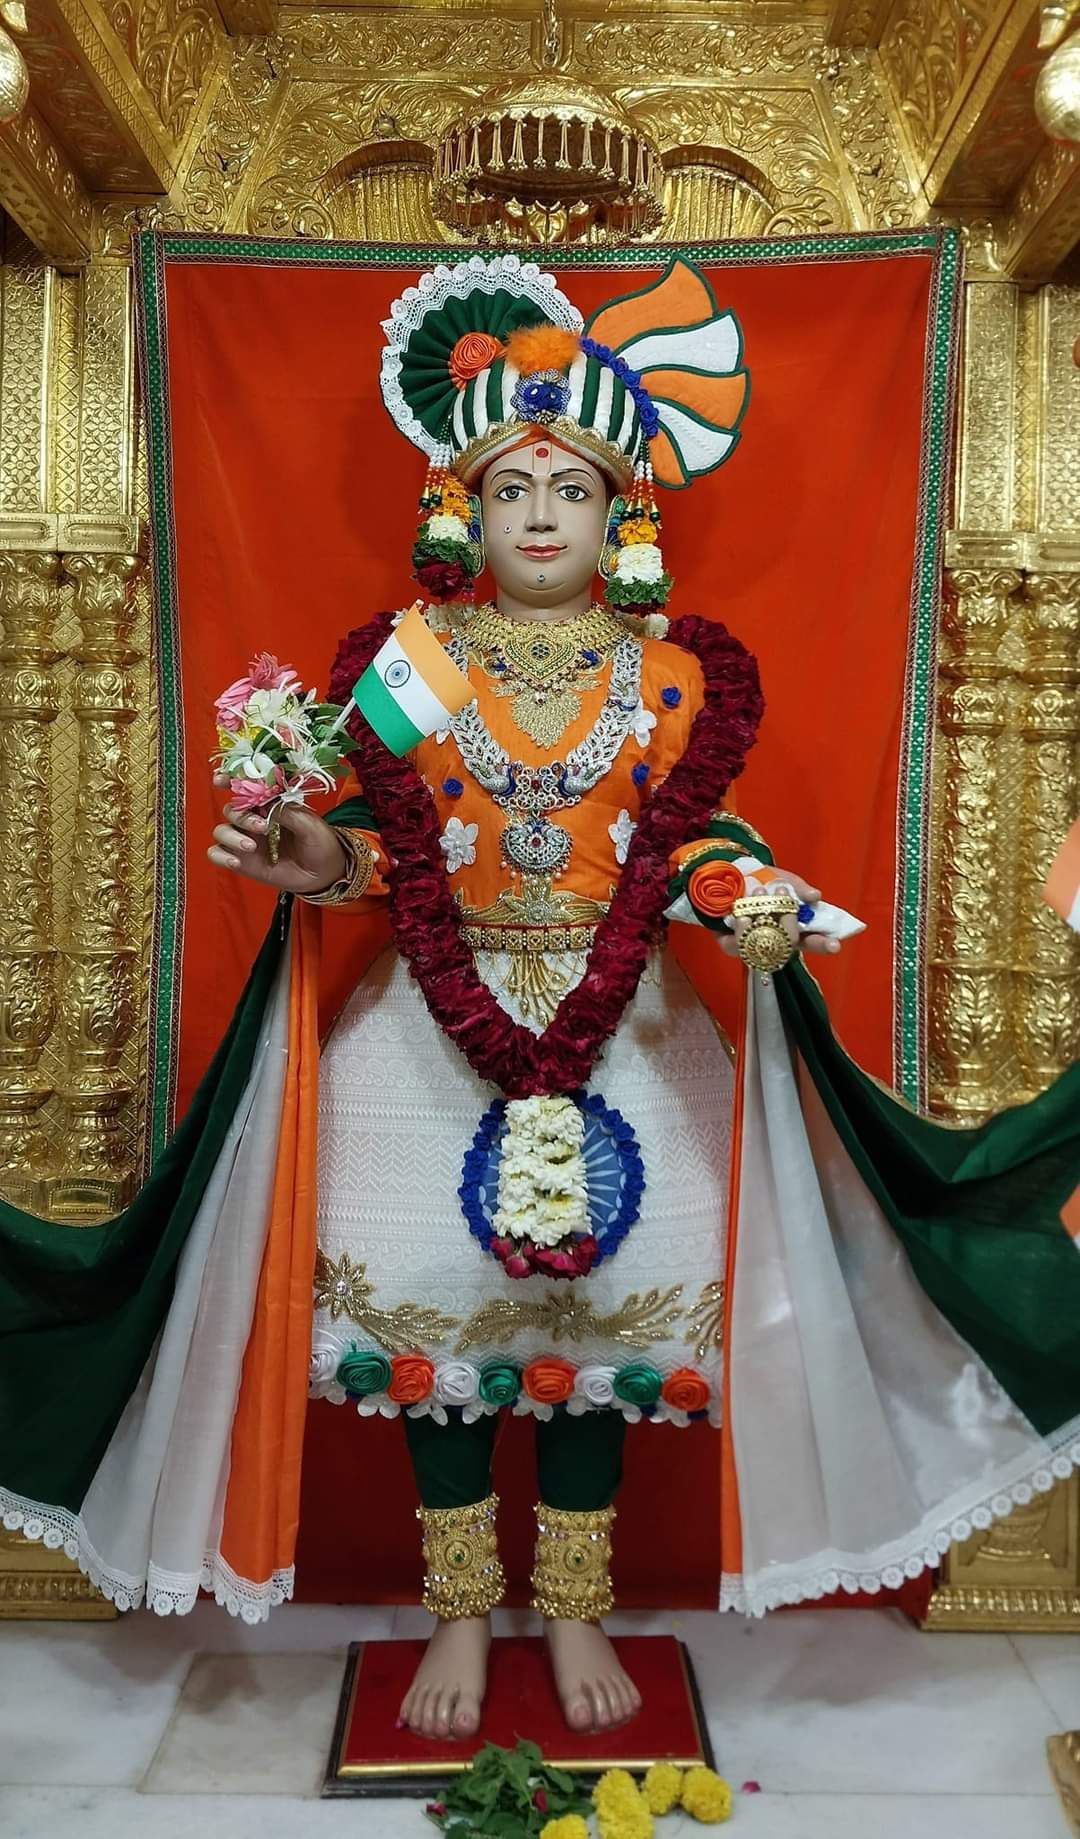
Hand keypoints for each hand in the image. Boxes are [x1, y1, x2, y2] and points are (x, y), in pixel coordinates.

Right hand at [208, 772, 346, 895]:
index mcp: (269, 804)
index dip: (229, 780)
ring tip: (251, 847)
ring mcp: (245, 840)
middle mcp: (253, 819)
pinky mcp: (242, 861)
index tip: (221, 780)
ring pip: (221, 831)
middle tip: (263, 827)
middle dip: (241, 816)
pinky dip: (221, 856)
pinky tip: (236, 861)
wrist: (324, 873)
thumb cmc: (319, 842)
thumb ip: (286, 811)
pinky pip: (217, 854)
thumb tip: (265, 800)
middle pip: (231, 809)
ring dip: (231, 836)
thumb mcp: (308, 823)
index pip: (244, 788)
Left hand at [715, 869, 841, 959]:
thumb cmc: (761, 880)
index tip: (837, 945)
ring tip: (759, 896)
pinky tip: (740, 916)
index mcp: (793, 927)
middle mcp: (775, 941)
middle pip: (791, 949)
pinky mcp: (731, 944)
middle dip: (795, 938)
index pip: (813, 941)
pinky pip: (735, 946)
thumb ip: (799, 887)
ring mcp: (754, 945)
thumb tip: (816, 896)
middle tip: (791, 922)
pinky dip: (739, 930)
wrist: (727, 875)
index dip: (825, 944)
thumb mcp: (782, 878)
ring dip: (763, 926)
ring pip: (763, 949)